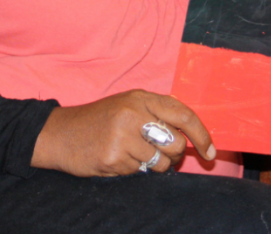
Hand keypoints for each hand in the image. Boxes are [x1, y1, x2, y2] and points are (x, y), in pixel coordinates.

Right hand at [30, 89, 214, 176]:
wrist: (60, 133)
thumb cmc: (99, 120)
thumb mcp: (128, 105)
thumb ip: (157, 113)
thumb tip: (191, 132)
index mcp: (141, 97)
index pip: (184, 114)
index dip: (202, 135)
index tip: (210, 151)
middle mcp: (133, 113)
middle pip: (176, 143)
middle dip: (174, 155)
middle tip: (159, 153)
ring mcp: (122, 135)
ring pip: (161, 162)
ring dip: (153, 165)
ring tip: (133, 154)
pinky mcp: (113, 157)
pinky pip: (139, 172)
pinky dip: (133, 170)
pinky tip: (117, 159)